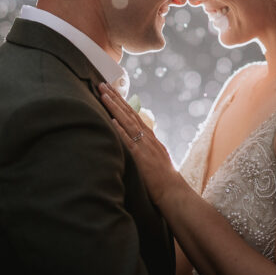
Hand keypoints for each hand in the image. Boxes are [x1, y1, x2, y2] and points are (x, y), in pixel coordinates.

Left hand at [99, 83, 180, 203]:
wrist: (173, 190)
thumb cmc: (162, 177)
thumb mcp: (154, 156)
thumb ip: (144, 146)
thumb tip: (133, 140)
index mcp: (150, 136)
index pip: (133, 114)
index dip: (122, 101)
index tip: (111, 90)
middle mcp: (147, 137)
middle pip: (129, 113)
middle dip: (115, 98)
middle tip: (102, 84)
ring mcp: (145, 146)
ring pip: (128, 122)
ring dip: (115, 108)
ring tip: (104, 95)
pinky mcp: (141, 157)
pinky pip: (129, 141)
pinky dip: (121, 130)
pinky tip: (112, 120)